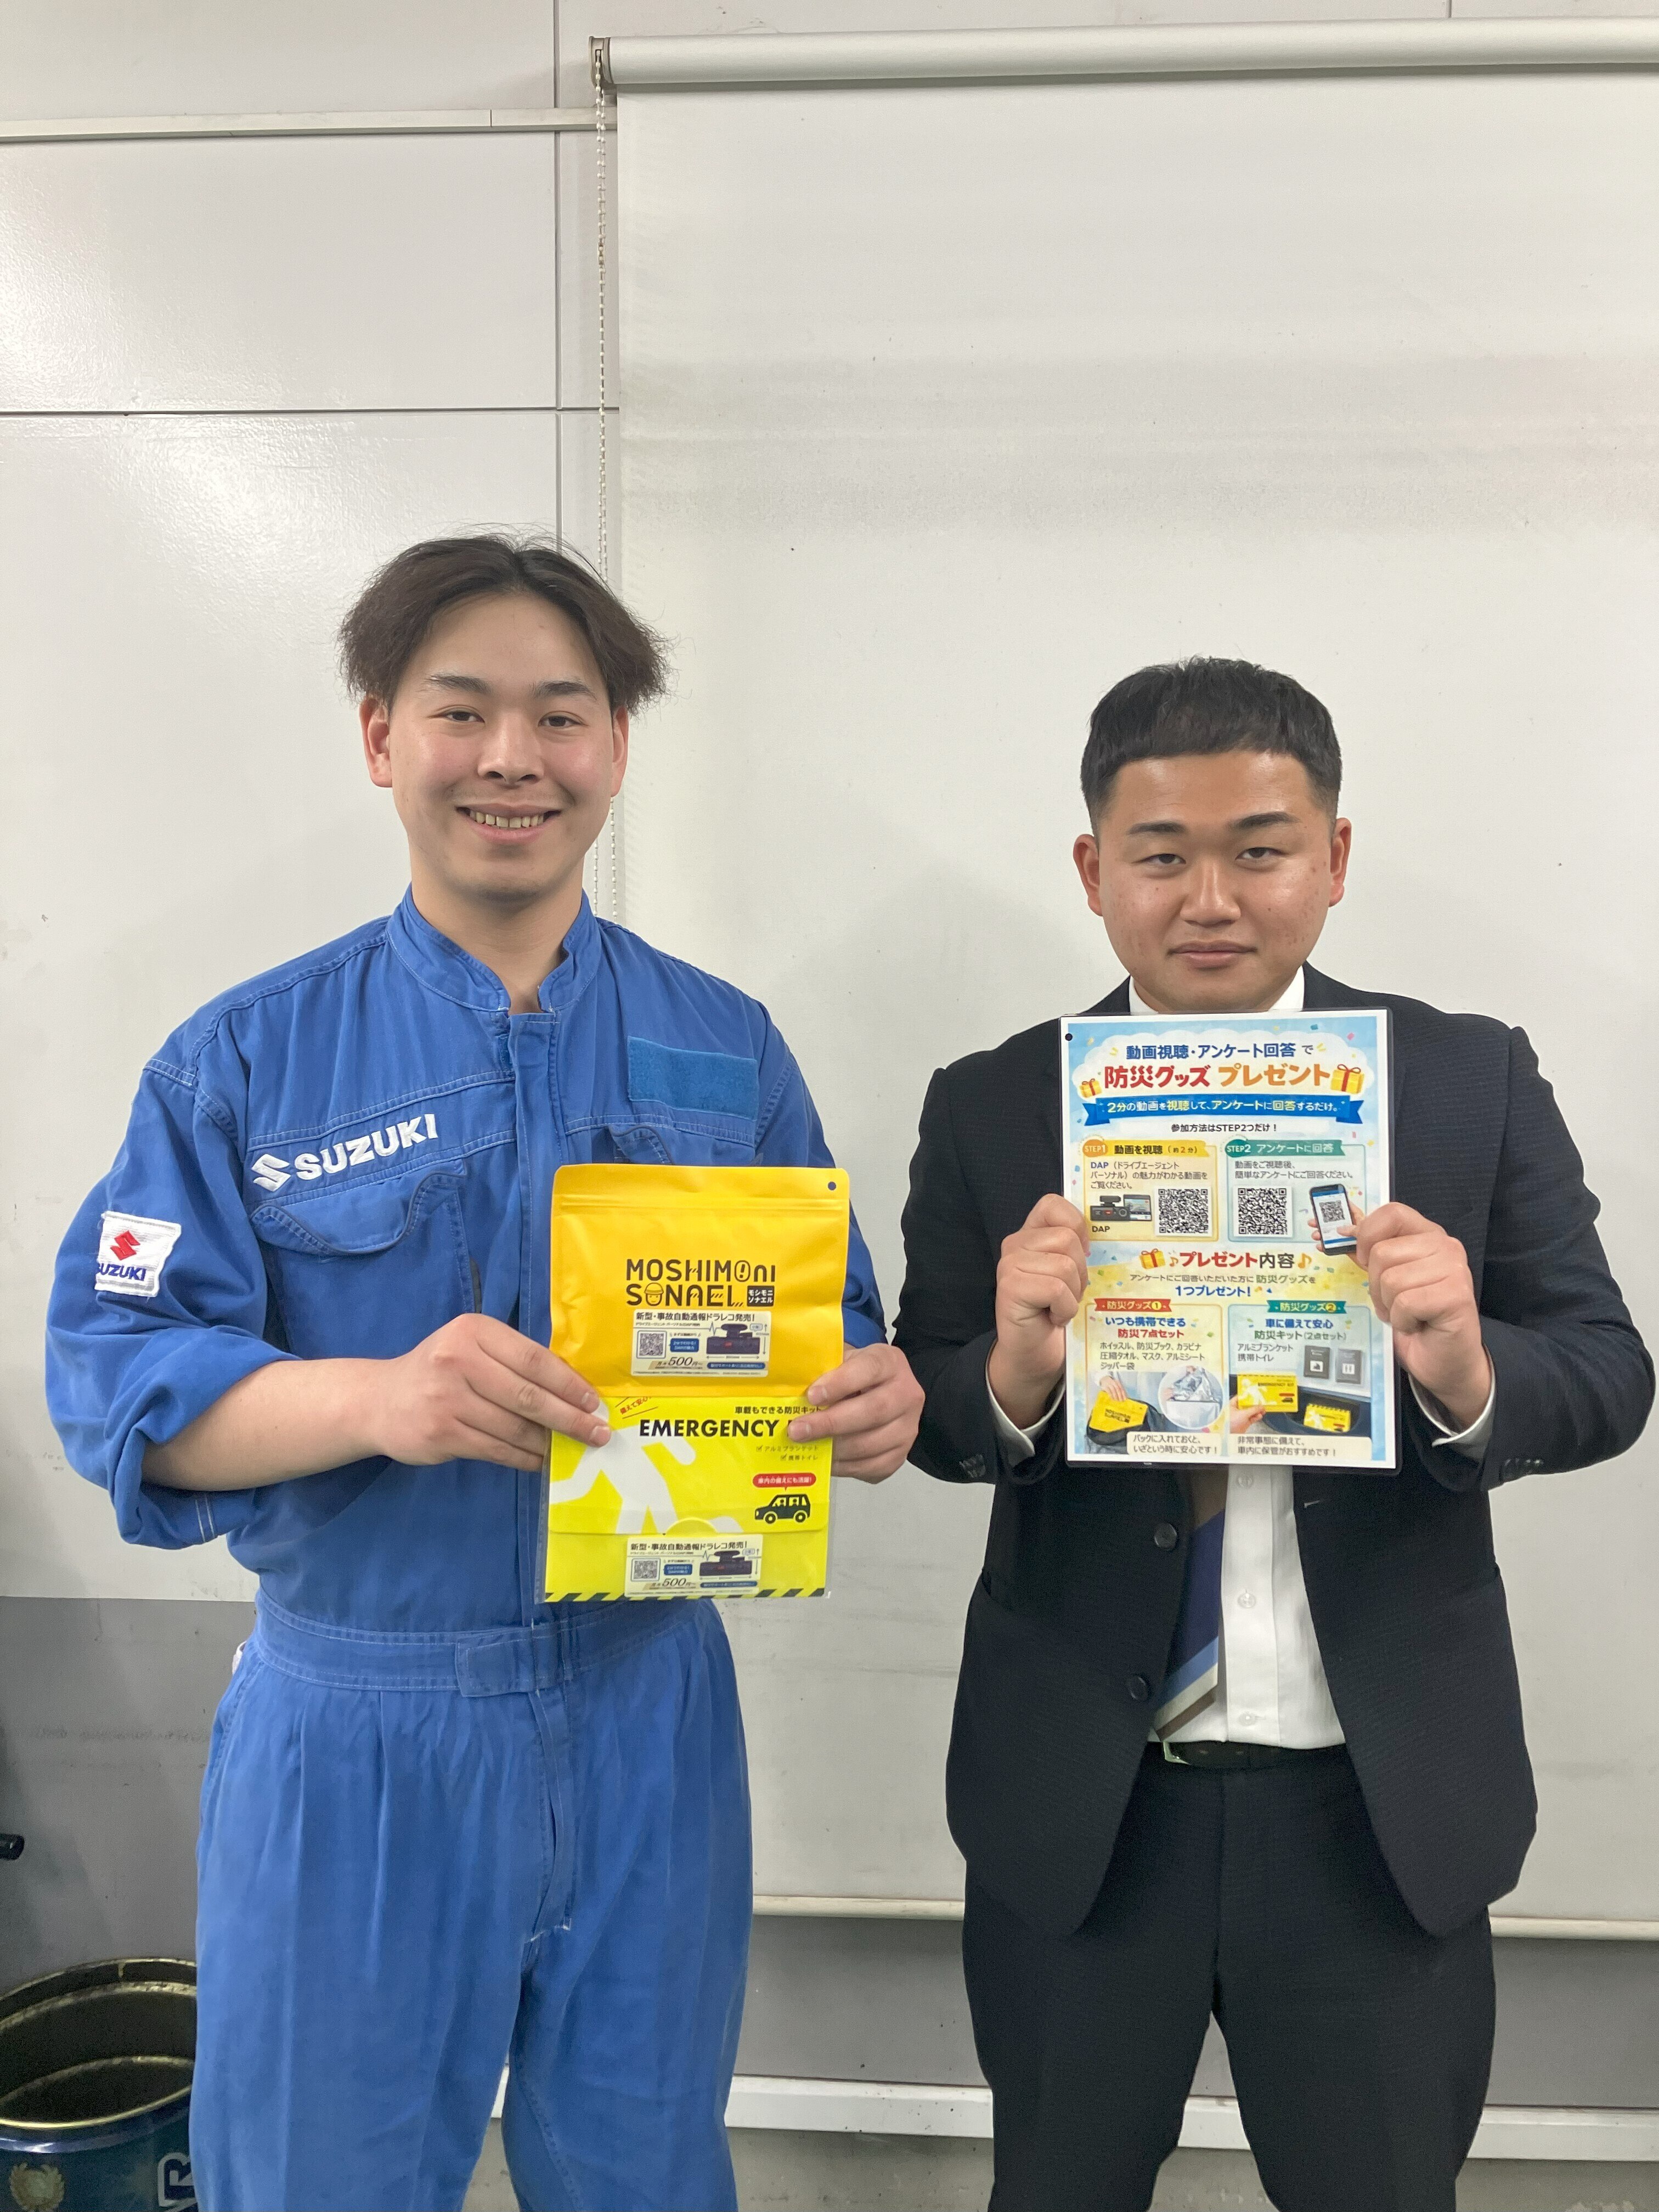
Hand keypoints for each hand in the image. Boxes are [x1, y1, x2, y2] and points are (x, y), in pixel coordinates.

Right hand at [367, 1313, 609, 1472]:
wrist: (380, 1400)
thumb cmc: (439, 1370)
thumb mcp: (471, 1348)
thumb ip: (512, 1360)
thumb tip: (572, 1390)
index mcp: (473, 1331)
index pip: (533, 1359)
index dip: (569, 1384)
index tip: (593, 1402)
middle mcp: (458, 1361)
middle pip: (528, 1395)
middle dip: (569, 1418)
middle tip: (597, 1433)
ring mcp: (447, 1399)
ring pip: (514, 1427)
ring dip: (547, 1442)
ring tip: (570, 1448)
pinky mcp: (441, 1433)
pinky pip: (495, 1449)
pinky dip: (523, 1457)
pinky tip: (538, 1460)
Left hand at [787, 1341, 923, 1482]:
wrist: (887, 1396)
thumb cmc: (856, 1378)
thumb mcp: (842, 1362)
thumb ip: (823, 1369)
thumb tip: (789, 1389)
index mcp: (889, 1363)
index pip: (868, 1369)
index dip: (840, 1383)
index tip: (812, 1395)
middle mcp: (906, 1394)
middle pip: (873, 1411)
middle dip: (830, 1423)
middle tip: (797, 1430)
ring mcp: (907, 1428)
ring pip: (871, 1444)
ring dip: (833, 1448)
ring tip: (804, 1447)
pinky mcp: (899, 1455)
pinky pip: (871, 1467)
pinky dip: (844, 1466)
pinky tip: (823, 1460)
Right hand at [986, 1194, 1090, 1429]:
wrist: (1034, 1356)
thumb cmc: (1056, 1313)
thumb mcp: (1071, 1275)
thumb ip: (1078, 1250)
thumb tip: (1111, 1235)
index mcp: (1031, 1235)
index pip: (1053, 1204)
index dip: (1076, 1226)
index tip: (1083, 1253)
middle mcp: (1015, 1244)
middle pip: (1067, 1239)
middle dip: (1080, 1272)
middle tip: (1068, 1294)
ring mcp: (1010, 1265)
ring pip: (1065, 1265)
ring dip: (1072, 1294)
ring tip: (1060, 1307)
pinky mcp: (1010, 1288)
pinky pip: (1056, 1288)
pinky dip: (1064, 1308)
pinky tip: (1052, 1318)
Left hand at [1228, 1394, 1267, 1432]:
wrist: (1230, 1436)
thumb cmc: (1231, 1423)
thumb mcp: (1243, 1414)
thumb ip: (1253, 1409)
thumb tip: (1261, 1406)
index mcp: (1232, 1405)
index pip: (1240, 1398)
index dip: (1247, 1396)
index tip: (1254, 1395)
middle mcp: (1236, 1410)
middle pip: (1246, 1405)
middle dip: (1254, 1405)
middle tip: (1261, 1403)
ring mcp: (1240, 1417)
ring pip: (1250, 1412)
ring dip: (1256, 1411)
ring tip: (1263, 1410)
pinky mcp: (1244, 1423)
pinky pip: (1251, 1418)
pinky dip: (1256, 1417)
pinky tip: (1260, 1416)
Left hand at [1353, 1202, 1490, 1431]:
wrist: (1446, 1360)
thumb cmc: (1416, 1320)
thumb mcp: (1386, 1280)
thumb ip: (1369, 1253)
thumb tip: (1339, 1231)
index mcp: (1428, 1235)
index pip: (1392, 1213)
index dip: (1367, 1235)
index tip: (1363, 1260)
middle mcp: (1446, 1246)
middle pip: (1382, 1252)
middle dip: (1377, 1285)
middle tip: (1395, 1303)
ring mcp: (1454, 1270)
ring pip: (1390, 1279)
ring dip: (1390, 1305)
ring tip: (1409, 1315)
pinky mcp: (1456, 1296)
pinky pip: (1405, 1302)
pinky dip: (1403, 1321)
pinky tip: (1418, 1325)